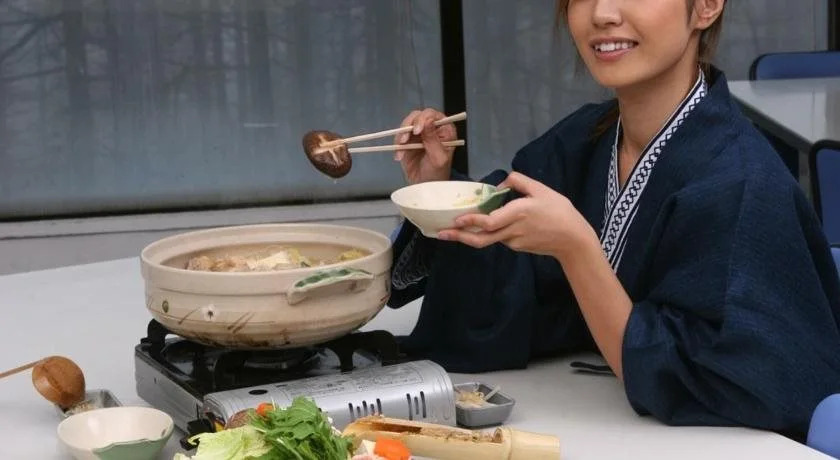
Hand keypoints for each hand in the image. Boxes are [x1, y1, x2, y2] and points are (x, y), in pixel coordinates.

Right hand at [394, 108, 457, 183]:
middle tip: (404, 140)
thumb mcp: (438, 157)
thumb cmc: (438, 173)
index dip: (423, 119)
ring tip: (401, 149)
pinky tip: (399, 156)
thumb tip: (428, 121)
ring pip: (406, 125)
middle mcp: (431, 128)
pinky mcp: (408, 141)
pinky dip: (397, 145)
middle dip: (408, 126)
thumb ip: (433, 139)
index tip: (417, 131)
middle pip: (416, 116)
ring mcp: (419, 134)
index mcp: (444, 129)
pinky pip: (399, 137)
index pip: (432, 115)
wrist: (426, 186)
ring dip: (401, 136)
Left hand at [437, 172, 599, 259]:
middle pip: (481, 238)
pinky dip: (489, 232)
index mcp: (518, 214)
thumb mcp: (541, 189)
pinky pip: (499, 238)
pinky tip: (482, 226)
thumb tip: (498, 184)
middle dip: (459, 237)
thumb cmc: (559, 211)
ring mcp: (514, 242)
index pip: (490, 222)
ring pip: (488, 239)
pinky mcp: (516, 247)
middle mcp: (512, 230)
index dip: (472, 221)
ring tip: (451, 231)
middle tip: (441, 233)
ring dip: (470, 235)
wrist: (573, 240)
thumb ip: (518, 182)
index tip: (457, 219)